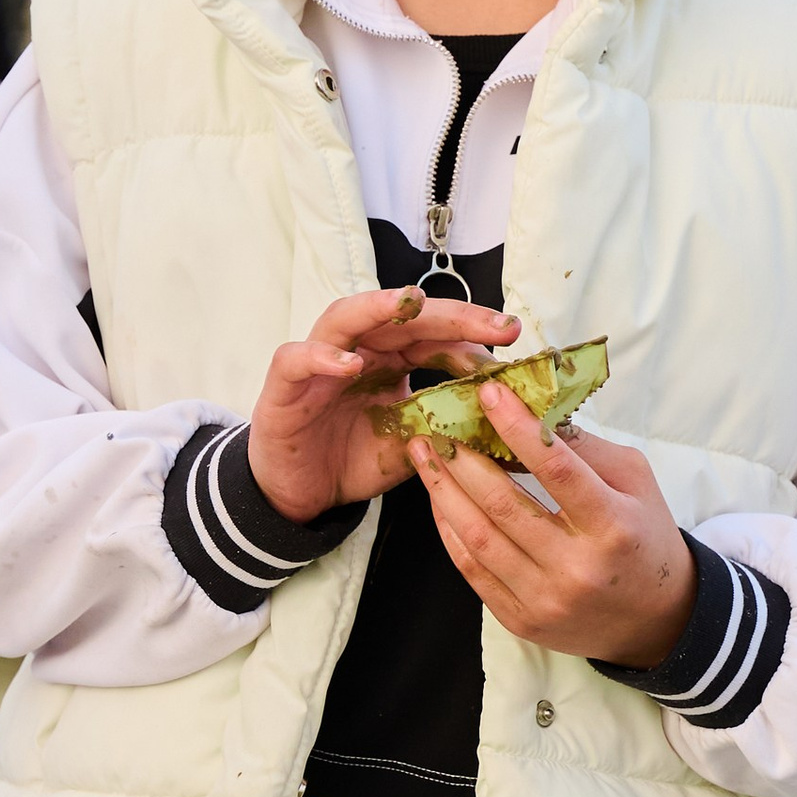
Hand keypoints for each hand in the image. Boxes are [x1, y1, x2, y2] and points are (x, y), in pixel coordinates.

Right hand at [245, 288, 520, 522]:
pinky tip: (349, 364)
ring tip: (411, 303)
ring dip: (377, 306)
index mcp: (391, 358)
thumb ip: (445, 424)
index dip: (473, 334)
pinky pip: (297, 358)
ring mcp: (318, 361)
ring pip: (345, 317)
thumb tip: (505, 421)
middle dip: (450, 315)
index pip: (436, 335)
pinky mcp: (283, 385)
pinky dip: (321, 357)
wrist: (301, 493)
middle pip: (401, 317)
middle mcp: (357, 348)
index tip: (513, 339)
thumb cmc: (352, 459)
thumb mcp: (411, 444)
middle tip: (495, 323)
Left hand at [409, 395, 693, 665]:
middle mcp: (577, 568)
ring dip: (444, 492)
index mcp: (613, 527)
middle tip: (436, 424)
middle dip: (462, 459)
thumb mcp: (636, 483)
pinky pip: (472, 570)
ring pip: (479, 538)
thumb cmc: (643, 537)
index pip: (557, 470)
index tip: (488, 394)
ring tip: (425, 456)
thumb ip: (587, 448)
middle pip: (505, 505)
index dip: (517, 428)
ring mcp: (545, 599)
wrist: (655, 619)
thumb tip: (532, 410)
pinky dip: (448, 531)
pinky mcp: (520, 620)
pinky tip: (439, 499)